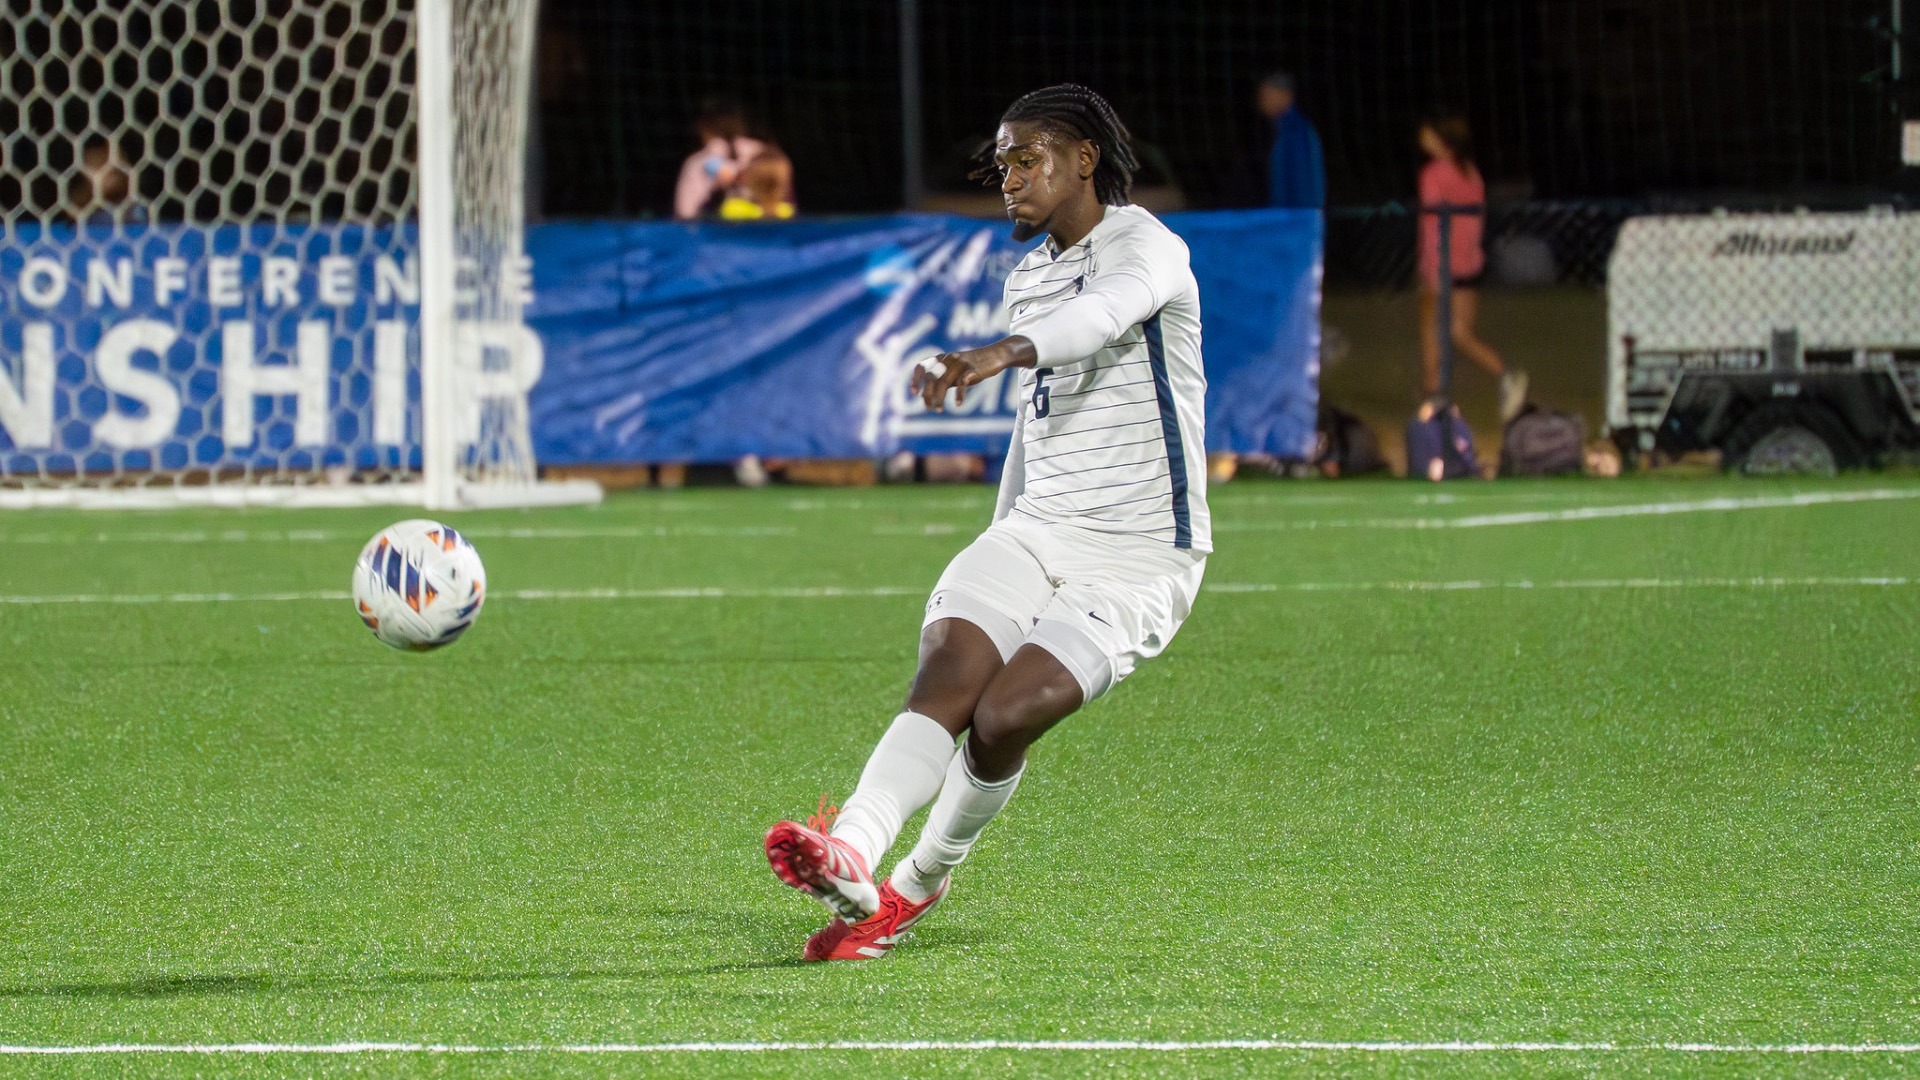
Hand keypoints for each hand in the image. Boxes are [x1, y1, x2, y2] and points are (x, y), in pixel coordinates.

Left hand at [911, 337, 1035, 412]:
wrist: (995, 356)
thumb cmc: (972, 366)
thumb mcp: (954, 372)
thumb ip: (941, 380)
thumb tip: (925, 396)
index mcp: (941, 358)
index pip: (922, 366)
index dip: (915, 379)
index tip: (914, 393)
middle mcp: (948, 359)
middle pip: (931, 377)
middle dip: (927, 394)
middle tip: (928, 408)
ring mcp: (960, 363)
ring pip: (944, 382)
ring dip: (939, 398)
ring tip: (938, 410)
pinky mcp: (972, 369)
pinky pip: (963, 383)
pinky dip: (959, 395)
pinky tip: (958, 404)